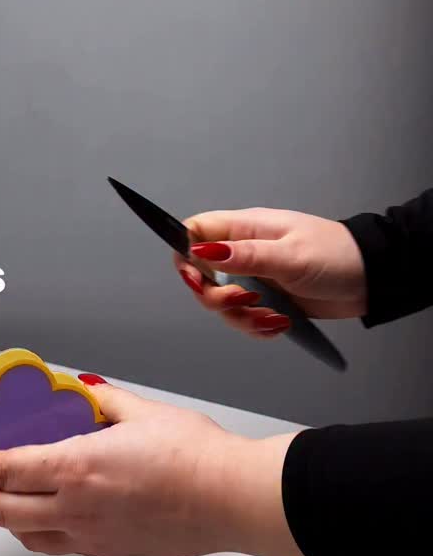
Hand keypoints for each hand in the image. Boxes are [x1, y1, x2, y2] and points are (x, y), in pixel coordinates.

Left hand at [0, 381, 306, 555]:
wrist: (232, 499)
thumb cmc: (196, 458)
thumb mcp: (143, 411)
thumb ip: (103, 399)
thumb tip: (81, 389)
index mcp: (77, 468)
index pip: (1, 470)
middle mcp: (76, 508)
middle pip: (0, 510)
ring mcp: (91, 535)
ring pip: (24, 534)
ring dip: (2, 515)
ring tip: (1, 494)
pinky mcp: (109, 550)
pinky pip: (56, 544)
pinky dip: (35, 529)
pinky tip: (45, 512)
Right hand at [174, 207, 365, 338]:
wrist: (370, 279)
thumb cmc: (336, 256)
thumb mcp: (289, 256)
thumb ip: (244, 256)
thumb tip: (201, 250)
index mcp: (245, 229)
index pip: (195, 232)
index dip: (186, 255)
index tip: (198, 280)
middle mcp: (244, 251)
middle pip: (202, 275)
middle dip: (215, 298)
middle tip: (242, 302)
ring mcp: (255, 276)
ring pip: (222, 302)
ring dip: (240, 318)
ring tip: (270, 317)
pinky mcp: (266, 299)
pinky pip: (244, 317)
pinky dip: (256, 326)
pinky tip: (278, 323)